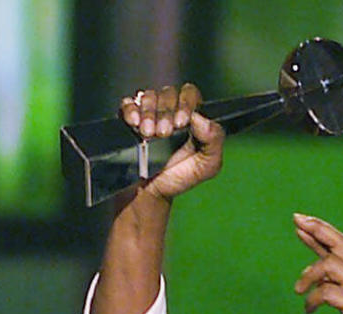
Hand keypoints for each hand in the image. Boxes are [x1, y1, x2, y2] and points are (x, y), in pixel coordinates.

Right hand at [119, 83, 223, 200]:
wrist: (152, 192)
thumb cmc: (180, 177)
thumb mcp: (207, 166)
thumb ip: (214, 142)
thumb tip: (201, 118)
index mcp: (192, 117)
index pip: (190, 94)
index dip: (185, 104)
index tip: (180, 123)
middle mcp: (170, 110)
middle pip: (168, 93)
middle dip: (165, 112)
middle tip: (163, 134)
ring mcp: (149, 112)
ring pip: (149, 96)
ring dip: (149, 113)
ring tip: (148, 134)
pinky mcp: (130, 117)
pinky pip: (128, 103)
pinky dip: (131, 110)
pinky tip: (134, 124)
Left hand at [293, 214, 342, 313]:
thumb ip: (338, 286)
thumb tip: (317, 278)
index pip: (342, 246)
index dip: (322, 232)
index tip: (302, 222)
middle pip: (341, 243)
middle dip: (318, 229)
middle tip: (297, 221)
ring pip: (330, 264)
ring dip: (309, 274)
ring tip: (298, 290)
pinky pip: (327, 291)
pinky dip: (314, 298)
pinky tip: (309, 310)